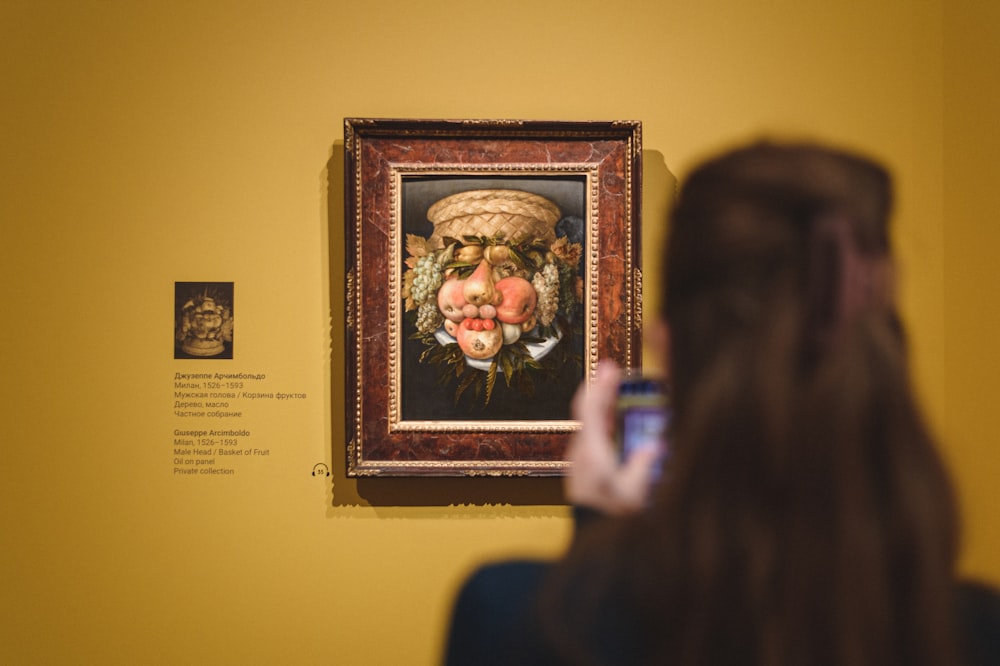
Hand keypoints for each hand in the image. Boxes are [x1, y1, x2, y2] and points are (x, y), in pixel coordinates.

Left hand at [564, 361, 660, 513]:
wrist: (593, 544)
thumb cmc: (613, 522)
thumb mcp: (634, 496)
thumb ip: (642, 467)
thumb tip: (654, 445)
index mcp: (594, 456)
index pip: (592, 412)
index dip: (601, 387)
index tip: (610, 367)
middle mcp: (582, 453)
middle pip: (587, 412)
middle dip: (600, 387)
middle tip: (612, 367)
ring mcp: (579, 459)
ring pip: (587, 422)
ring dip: (600, 402)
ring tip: (615, 385)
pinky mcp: (583, 467)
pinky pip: (590, 434)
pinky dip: (601, 418)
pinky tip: (613, 416)